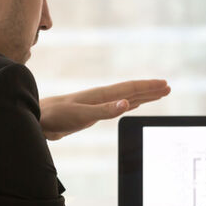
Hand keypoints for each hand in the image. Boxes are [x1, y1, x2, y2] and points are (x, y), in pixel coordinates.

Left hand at [39, 79, 170, 139]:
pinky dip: (129, 105)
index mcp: (101, 95)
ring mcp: (98, 104)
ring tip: (157, 94)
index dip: (148, 87)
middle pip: (131, 91)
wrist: (38, 119)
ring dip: (142, 96)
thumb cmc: (57, 116)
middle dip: (150, 90)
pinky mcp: (93, 113)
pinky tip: (133, 104)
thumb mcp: (81, 115)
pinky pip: (117, 107)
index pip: (130, 89)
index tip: (165, 85)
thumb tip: (126, 103)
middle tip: (168, 87)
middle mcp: (102, 97)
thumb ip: (104, 111)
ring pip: (126, 98)